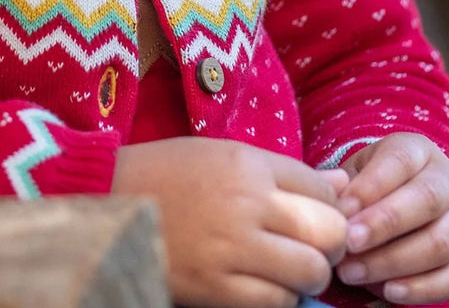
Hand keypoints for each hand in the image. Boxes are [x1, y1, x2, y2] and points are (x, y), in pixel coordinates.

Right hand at [112, 136, 349, 307]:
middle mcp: (247, 203)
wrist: (108, 202)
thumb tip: (341, 185)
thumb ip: (283, 172)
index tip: (317, 216)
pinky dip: (279, 299)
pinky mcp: (217, 288)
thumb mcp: (223, 155)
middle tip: (314, 248)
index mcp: (247, 163)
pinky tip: (263, 286)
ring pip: (309, 271)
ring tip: (289, 271)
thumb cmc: (167, 173)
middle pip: (328, 231)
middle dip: (331, 245)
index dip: (329, 206)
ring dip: (308, 276)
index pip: (321, 188)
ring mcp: (232, 248)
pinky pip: (276, 303)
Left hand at [334, 133, 448, 301]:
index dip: (370, 187)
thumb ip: (342, 186)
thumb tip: (332, 203)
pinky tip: (389, 292)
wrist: (406, 205)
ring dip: (395, 262)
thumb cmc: (372, 187)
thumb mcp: (356, 173)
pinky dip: (423, 289)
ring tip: (354, 273)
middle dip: (384, 225)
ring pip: (441, 242)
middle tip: (348, 244)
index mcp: (418, 150)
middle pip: (426, 200)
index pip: (399, 161)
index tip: (341, 212)